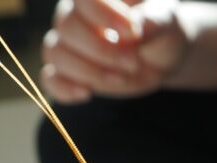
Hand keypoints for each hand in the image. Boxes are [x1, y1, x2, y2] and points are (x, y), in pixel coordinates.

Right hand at [41, 0, 188, 102]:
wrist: (159, 56)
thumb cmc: (159, 29)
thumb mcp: (165, 20)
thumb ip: (152, 19)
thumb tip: (135, 26)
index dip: (104, 15)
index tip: (132, 32)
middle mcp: (74, 14)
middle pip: (67, 27)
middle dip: (101, 51)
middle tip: (133, 62)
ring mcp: (68, 44)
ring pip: (56, 53)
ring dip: (88, 71)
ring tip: (120, 78)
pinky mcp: (69, 71)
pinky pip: (50, 79)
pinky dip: (64, 89)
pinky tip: (87, 94)